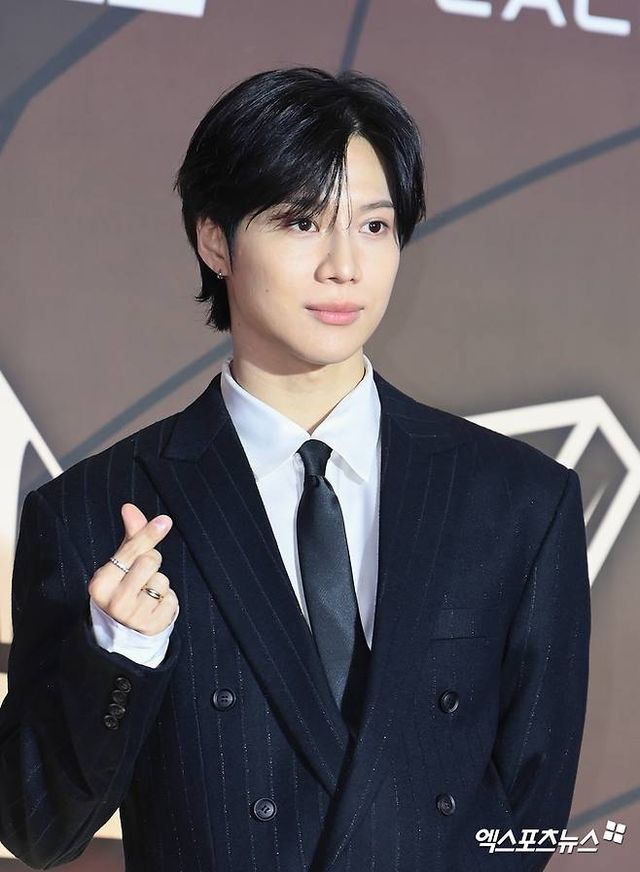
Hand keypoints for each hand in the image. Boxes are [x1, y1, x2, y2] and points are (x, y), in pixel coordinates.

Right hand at [88, 504, 178, 634]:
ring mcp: (135, 616)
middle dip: (152, 563)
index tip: (164, 521)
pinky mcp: (153, 625)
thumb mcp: (120, 565)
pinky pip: (172, 599)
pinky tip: (154, 607)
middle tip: (142, 575)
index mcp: (101, 583)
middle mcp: (115, 601)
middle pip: (150, 561)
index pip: (131, 551)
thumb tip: (129, 507)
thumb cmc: (122, 588)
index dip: (149, 534)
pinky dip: (167, 599)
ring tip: (146, 594)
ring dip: (160, 584)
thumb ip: (130, 537)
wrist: (121, 632)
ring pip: (163, 581)